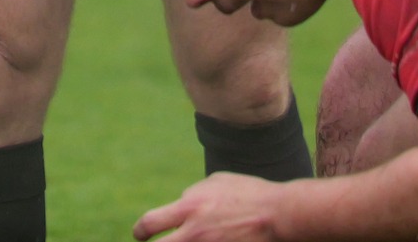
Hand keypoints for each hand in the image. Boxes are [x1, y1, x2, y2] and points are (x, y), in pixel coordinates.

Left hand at [134, 172, 286, 240]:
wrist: (278, 214)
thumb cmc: (247, 193)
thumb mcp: (215, 182)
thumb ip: (193, 195)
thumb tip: (180, 204)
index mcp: (189, 208)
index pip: (151, 223)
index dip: (140, 231)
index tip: (140, 234)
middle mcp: (194, 232)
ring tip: (191, 236)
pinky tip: (211, 239)